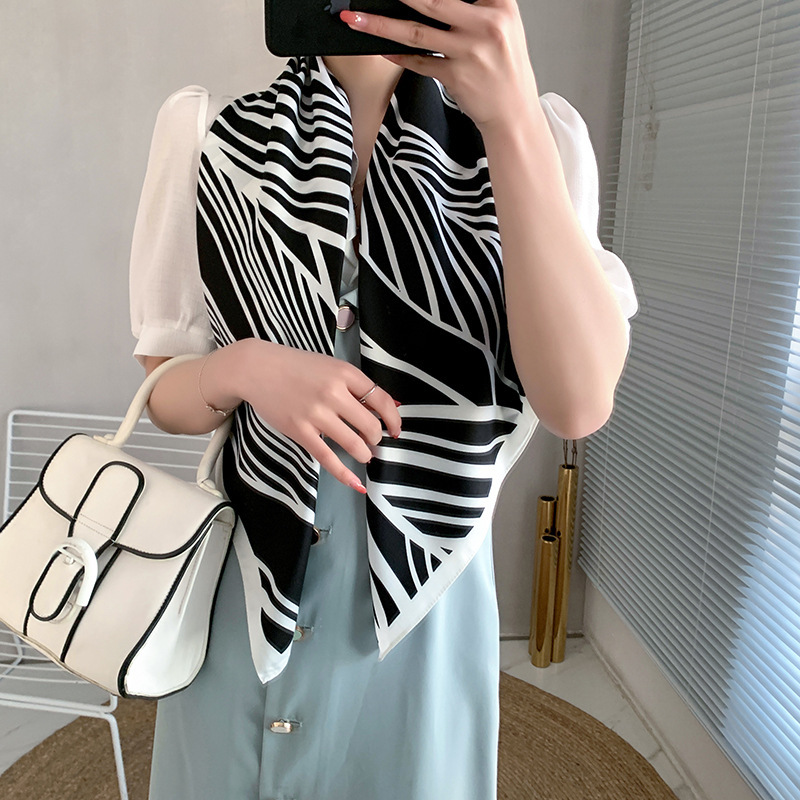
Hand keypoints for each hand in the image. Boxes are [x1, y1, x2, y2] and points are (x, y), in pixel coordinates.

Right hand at [232, 339, 401, 492]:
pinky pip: (328, 457)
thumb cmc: (295, 366)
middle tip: (373, 440)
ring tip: (364, 454)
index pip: (380, 400)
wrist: (257, 369)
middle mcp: (333, 393)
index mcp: (344, 373)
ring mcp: (316, 413)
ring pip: (353, 443)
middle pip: (370, 425)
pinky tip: (355, 481)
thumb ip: (356, 385)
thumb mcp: (330, 366)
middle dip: (376, 438)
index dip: (393, 419)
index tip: (395, 429)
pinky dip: (344, 473)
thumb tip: (389, 404)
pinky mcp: (300, 430)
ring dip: (364, 454)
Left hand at [339, 0, 542, 134]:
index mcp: (500, 6)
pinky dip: (399, 57)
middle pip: (431, 1)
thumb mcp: (502, 27)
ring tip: (356, 19)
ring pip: (416, 32)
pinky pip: (420, 63)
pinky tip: (382, 50)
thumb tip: (428, 3)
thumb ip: (474, 8)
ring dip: (381, 25)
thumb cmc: (504, 69)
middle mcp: (486, 25)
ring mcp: (469, 52)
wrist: (513, 113)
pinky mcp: (456, 76)